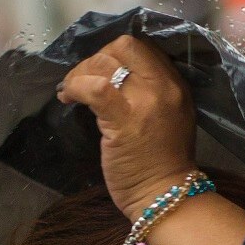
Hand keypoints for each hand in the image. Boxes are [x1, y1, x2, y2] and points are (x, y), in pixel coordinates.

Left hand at [57, 35, 198, 219]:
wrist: (166, 198)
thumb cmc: (163, 165)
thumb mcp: (169, 118)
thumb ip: (151, 94)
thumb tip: (115, 77)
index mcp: (176, 85)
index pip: (144, 47)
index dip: (116, 53)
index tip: (102, 70)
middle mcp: (163, 87)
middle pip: (123, 46)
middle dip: (96, 58)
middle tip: (84, 80)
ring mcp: (144, 101)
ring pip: (104, 62)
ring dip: (80, 73)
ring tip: (71, 91)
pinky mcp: (123, 119)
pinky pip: (93, 87)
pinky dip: (74, 86)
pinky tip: (68, 98)